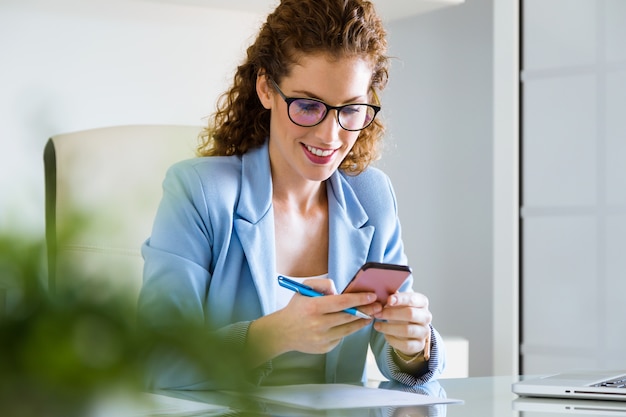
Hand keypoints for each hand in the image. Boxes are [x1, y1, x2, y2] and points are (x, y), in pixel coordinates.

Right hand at [248, 278, 379, 362]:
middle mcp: (318, 324)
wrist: (283, 332)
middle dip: (366, 310)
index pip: (342, 303)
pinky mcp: (325, 348)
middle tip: (378, 305)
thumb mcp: (304, 289)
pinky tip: (353, 323)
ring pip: (349, 328)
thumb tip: (340, 291)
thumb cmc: (297, 308)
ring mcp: (322, 338)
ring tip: (371, 314)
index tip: (372, 296)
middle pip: (349, 316)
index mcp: (313, 307)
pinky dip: (348, 329)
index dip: (359, 299)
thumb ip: (323, 284)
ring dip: (362, 321)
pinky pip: (342, 336)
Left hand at [372, 291, 431, 357]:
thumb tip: (383, 295)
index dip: (400, 299)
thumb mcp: (399, 302)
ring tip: (377, 325)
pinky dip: (393, 339)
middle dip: (392, 314)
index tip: (388, 300)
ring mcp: (424, 332)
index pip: (413, 299)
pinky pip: (406, 344)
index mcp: (422, 302)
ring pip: (407, 330)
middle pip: (410, 314)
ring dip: (389, 327)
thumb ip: (393, 298)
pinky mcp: (419, 345)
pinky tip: (385, 335)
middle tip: (378, 313)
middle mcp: (426, 317)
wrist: (410, 330)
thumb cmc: (402, 311)